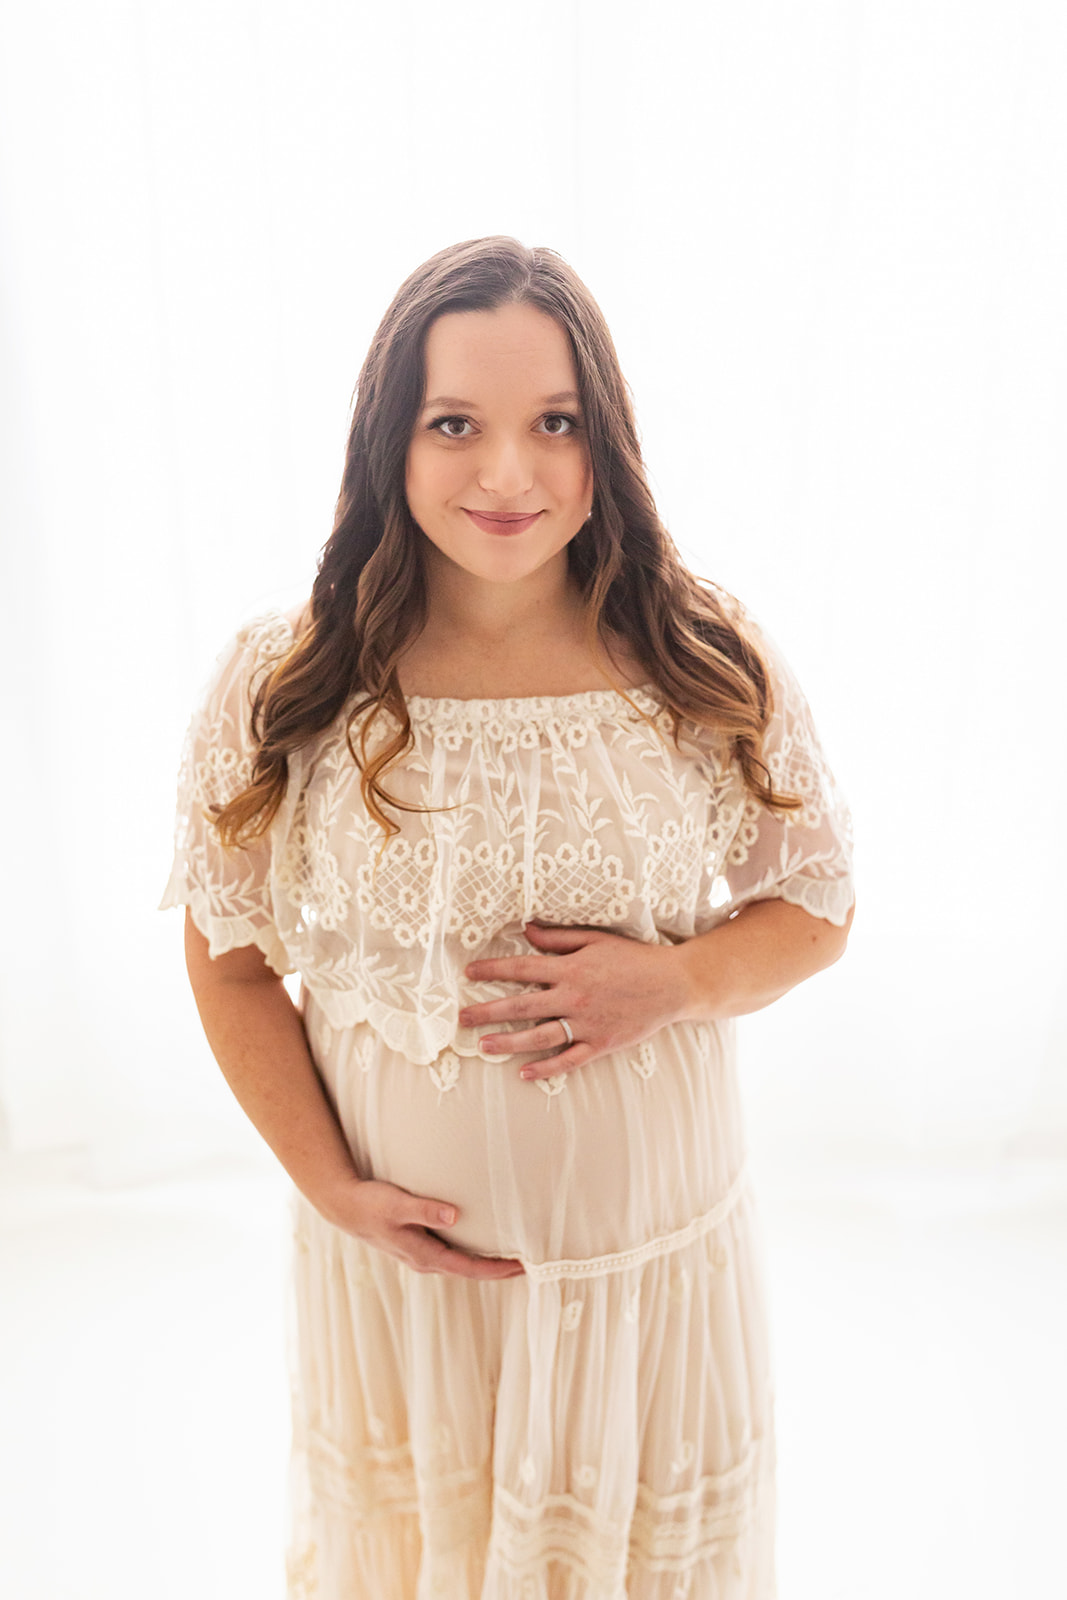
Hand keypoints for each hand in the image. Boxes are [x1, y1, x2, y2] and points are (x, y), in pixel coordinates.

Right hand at [316, 1177, 525, 1279]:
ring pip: (461, 1263)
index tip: (522, 1267)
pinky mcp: (418, 1243)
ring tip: (511, 1257)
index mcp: (423, 1255)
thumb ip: (425, 1209)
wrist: (345, 1207)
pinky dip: (471, 1251)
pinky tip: (480, 1241)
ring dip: (485, 1263)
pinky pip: (452, 1253)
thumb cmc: (371, 1204)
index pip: (469, 1268)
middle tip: (528, 1265)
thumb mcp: (397, 1204)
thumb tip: (454, 1216)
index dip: (496, 1270)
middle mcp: (425, 1260)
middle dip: (497, 1270)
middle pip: (469, 1271)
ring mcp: (421, 1254)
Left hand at [460, 922, 689, 1080]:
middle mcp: (574, 997)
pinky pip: (569, 1060)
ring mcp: (587, 1023)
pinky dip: (546, 1068)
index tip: (469, 973)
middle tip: (462, 1018)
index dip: (492, 970)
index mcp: (571, 968)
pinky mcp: (601, 1044)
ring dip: (508, 1042)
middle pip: (521, 1006)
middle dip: (488, 1011)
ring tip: (483, 1046)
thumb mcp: (596, 939)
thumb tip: (527, 929)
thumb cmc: (634, 958)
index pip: (521, 969)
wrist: (673, 984)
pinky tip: (524, 1073)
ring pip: (539, 1037)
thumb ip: (559, 938)